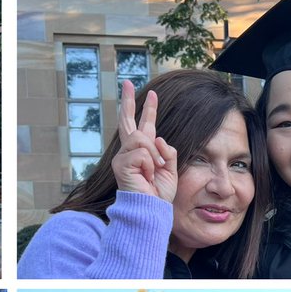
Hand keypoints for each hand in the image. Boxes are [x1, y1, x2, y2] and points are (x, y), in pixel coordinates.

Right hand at [110, 81, 177, 202]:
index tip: (152, 94)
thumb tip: (157, 138)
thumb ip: (167, 151)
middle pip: (127, 121)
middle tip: (127, 83)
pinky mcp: (120, 163)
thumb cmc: (159, 194)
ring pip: (141, 138)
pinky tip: (146, 177)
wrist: (150, 209)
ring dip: (153, 155)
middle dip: (128, 101)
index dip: (148, 109)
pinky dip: (150, 165)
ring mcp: (122, 157)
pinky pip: (142, 152)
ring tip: (153, 171)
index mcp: (143, 151)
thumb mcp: (170, 168)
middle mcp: (129, 151)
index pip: (144, 126)